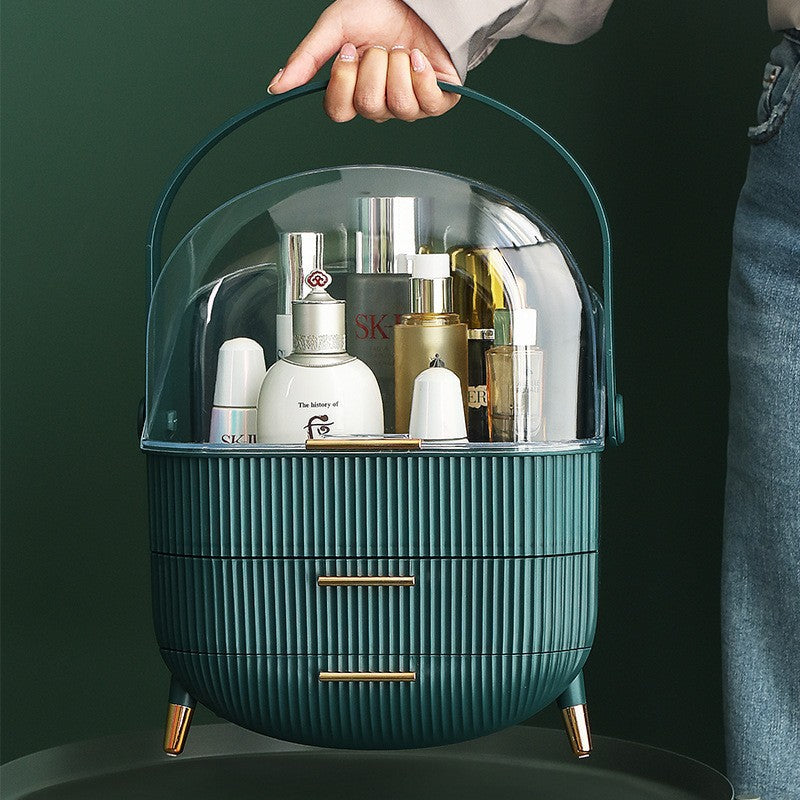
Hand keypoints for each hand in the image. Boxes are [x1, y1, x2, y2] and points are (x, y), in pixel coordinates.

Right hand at [267, 0, 460, 121]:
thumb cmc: (379, 10)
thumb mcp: (336, 27)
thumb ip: (306, 59)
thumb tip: (276, 87)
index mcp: (353, 91)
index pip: (338, 111)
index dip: (343, 82)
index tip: (349, 51)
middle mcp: (379, 104)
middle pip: (368, 106)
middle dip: (374, 67)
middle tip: (381, 47)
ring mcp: (409, 106)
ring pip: (398, 106)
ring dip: (398, 68)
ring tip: (401, 50)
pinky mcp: (437, 101)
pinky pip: (428, 104)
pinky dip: (422, 75)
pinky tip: (418, 57)